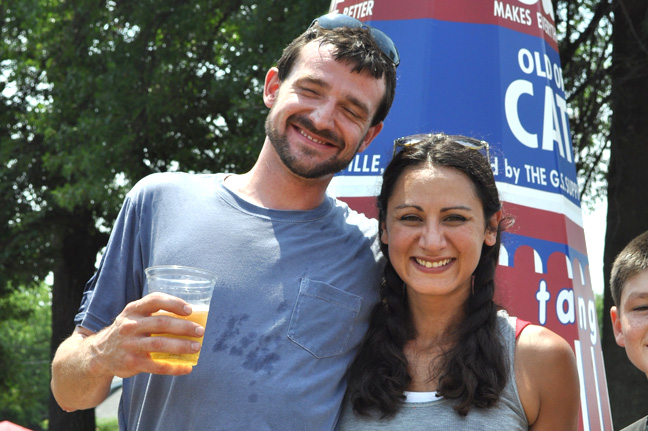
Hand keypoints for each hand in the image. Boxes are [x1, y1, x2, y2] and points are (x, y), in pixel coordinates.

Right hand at [87, 292, 204, 377]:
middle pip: (161, 323)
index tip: (190, 310)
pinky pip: (156, 366)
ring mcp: (130, 345)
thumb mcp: (134, 317)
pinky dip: (174, 367)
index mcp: (133, 310)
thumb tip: (190, 318)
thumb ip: (155, 314)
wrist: (99, 354)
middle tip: (200, 331)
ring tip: (196, 347)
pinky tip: (187, 367)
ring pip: (160, 344)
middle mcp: (130, 326)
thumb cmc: (127, 331)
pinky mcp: (131, 363)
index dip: (174, 303)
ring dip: (181, 346)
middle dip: (184, 327)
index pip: (155, 300)